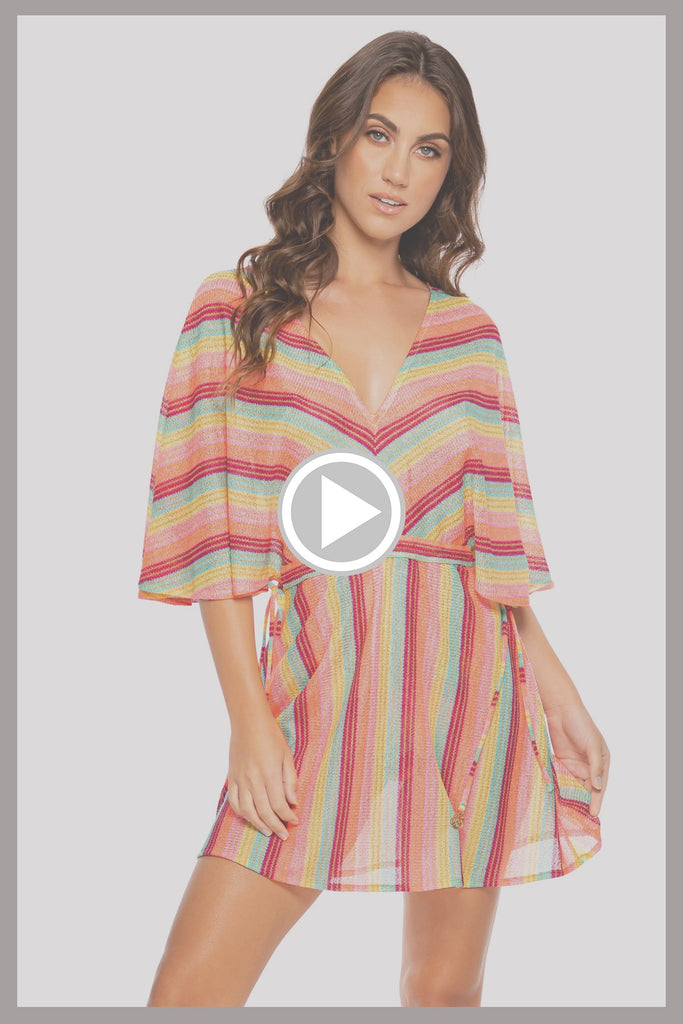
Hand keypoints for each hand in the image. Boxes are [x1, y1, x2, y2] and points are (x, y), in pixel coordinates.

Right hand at [227, 710, 299, 840]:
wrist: (248, 722)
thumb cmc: (271, 736)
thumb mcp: (286, 756)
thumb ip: (290, 780)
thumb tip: (293, 802)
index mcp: (270, 773)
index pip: (279, 804)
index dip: (287, 816)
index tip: (294, 821)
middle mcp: (254, 779)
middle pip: (264, 811)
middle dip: (276, 826)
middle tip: (284, 834)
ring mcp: (241, 780)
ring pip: (248, 811)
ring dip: (258, 824)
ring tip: (268, 831)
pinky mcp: (232, 778)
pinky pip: (234, 802)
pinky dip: (242, 814)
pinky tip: (251, 818)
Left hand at [544, 701, 609, 817]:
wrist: (561, 710)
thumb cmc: (582, 724)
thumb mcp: (593, 745)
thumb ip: (595, 766)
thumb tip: (598, 787)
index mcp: (602, 763)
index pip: (600, 786)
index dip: (597, 800)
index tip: (593, 814)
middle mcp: (589, 767)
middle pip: (586, 789)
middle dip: (583, 802)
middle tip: (578, 818)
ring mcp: (575, 765)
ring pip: (573, 786)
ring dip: (570, 797)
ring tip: (566, 813)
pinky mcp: (561, 763)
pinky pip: (561, 778)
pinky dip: (559, 788)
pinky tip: (556, 798)